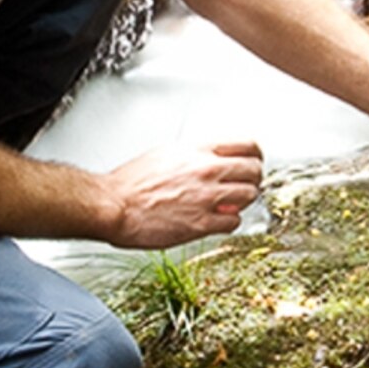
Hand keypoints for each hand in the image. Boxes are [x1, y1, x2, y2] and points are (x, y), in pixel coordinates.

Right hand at [100, 140, 265, 247]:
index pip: (246, 145)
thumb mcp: (165, 154)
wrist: (114, 205)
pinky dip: (229, 222)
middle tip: (245, 184)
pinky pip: (234, 222)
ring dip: (242, 201)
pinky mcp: (202, 223)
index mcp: (197, 150)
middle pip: (254, 170)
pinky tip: (217, 220)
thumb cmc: (130, 183)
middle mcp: (206, 170)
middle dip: (252, 178)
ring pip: (249, 195)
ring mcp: (207, 197)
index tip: (253, 161)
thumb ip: (192, 155)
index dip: (255, 155)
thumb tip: (207, 157)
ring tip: (230, 204)